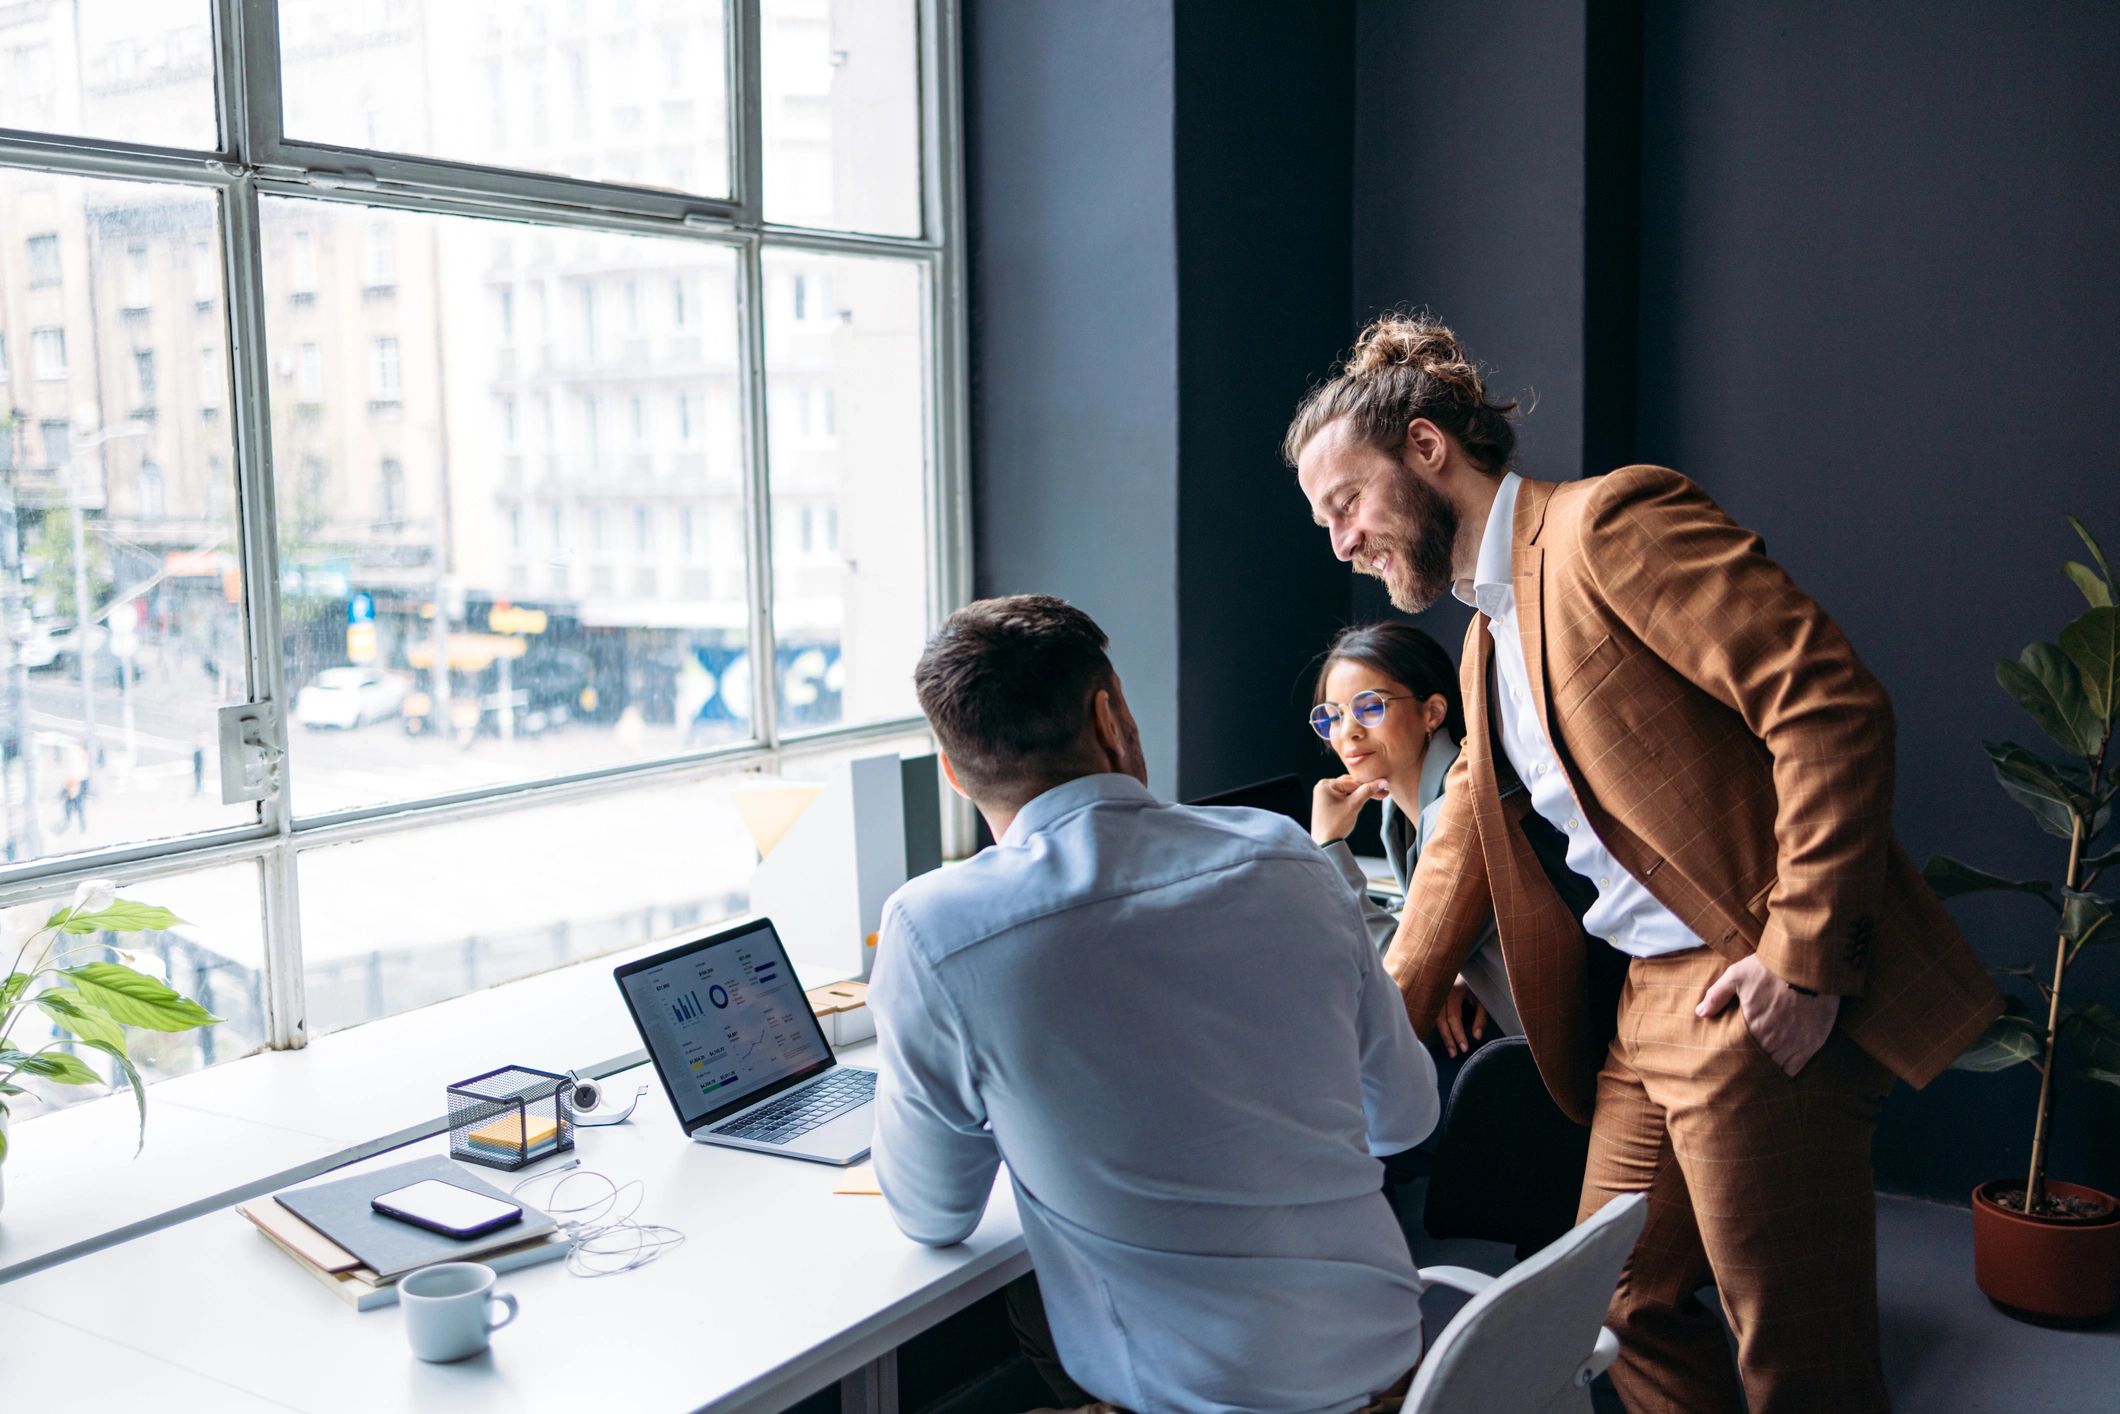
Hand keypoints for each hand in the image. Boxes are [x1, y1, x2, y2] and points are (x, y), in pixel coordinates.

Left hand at [1310, 774, 1386, 845]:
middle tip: (1384, 792)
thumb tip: (1382, 782)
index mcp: (1327, 784)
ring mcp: (1324, 793)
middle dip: (1366, 789)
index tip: (1385, 787)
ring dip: (1361, 793)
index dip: (1370, 785)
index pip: (1353, 782)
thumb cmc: (1336, 825)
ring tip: (1378, 796)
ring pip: (1348, 789)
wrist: (1325, 843)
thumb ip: (1367, 792)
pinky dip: (1354, 798)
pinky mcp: (1327, 800)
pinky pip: (1344, 795)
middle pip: (1351, 784)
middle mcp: (1323, 785)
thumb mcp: (1353, 806)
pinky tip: (1364, 799)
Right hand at [1435, 976, 1488, 1058]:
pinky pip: (1429, 1011)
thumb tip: (1476, 1037)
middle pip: (1440, 1020)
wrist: (1459, 967)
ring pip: (1432, 1017)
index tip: (1464, 1048)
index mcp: (1454, 990)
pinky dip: (1434, 1025)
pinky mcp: (1429, 994)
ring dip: (1441, 1034)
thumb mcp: (1482, 998)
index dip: (1458, 1034)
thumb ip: (1480, 1017)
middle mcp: (1440, 991)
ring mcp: (1433, 992)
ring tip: (1450, 1050)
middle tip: (1454, 1054)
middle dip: (1448, 1038)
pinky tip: (1441, 1035)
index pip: (1453, 1017)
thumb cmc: (1474, 983)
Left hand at [1695, 955, 1839, 1075]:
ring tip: (1766, 1069)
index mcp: (1754, 1028)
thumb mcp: (1737, 975)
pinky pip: (1800, 1065)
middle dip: (1755, 1066)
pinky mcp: (1814, 1041)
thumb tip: (1700, 1013)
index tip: (1736, 1062)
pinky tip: (1786, 1066)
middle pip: (1761, 1063)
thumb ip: (1717, 996)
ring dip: (1773, 1067)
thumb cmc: (1770, 968)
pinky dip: (1792, 1067)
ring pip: (1780, 1067)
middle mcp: (1775, 1041)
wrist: (1807, 963)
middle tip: (1749, 1068)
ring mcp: (1796, 1043)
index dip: (1740, 1060)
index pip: (1743, 1055)